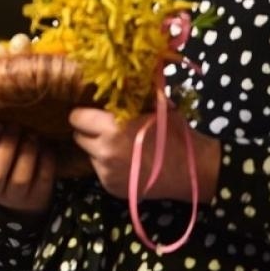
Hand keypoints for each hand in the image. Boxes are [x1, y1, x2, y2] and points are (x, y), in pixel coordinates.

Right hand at [0, 108, 55, 216]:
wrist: (18, 193)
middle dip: (6, 147)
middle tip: (14, 126)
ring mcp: (15, 198)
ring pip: (20, 178)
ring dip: (27, 152)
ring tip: (30, 134)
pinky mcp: (37, 197)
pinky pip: (43, 179)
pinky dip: (45, 161)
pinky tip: (44, 146)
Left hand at [68, 107, 219, 202]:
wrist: (193, 171)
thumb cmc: (175, 135)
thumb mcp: (155, 109)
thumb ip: (130, 100)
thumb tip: (114, 84)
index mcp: (113, 128)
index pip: (76, 118)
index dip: (84, 114)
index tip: (92, 113)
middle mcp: (104, 151)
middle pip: (78, 137)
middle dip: (89, 132)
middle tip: (105, 130)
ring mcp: (106, 172)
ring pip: (88, 155)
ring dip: (98, 150)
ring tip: (121, 148)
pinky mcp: (110, 186)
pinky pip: (100, 170)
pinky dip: (108, 166)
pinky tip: (128, 164)